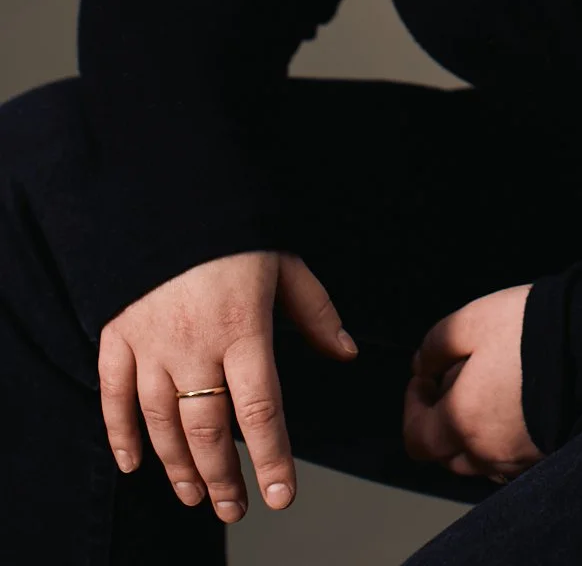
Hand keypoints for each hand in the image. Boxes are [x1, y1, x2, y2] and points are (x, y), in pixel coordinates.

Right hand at [98, 249, 358, 525]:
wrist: (171, 194)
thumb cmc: (236, 232)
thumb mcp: (285, 264)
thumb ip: (315, 312)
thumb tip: (346, 353)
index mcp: (243, 328)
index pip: (261, 409)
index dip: (272, 458)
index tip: (280, 495)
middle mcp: (195, 344)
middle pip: (209, 429)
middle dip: (223, 477)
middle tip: (234, 509)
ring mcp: (152, 343)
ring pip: (163, 423)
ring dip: (178, 466)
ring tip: (194, 495)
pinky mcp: (118, 336)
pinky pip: (114, 397)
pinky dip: (121, 435)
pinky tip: (133, 465)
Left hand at [403, 284, 541, 484]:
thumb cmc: (529, 330)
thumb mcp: (472, 320)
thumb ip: (435, 345)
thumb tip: (420, 367)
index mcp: (463, 421)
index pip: (416, 439)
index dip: (412, 407)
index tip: (425, 378)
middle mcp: (488, 452)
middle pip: (446, 453)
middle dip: (441, 418)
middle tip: (458, 377)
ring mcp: (519, 460)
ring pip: (478, 459)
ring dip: (471, 432)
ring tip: (489, 390)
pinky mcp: (545, 457)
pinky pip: (509, 461)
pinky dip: (501, 440)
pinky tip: (515, 408)